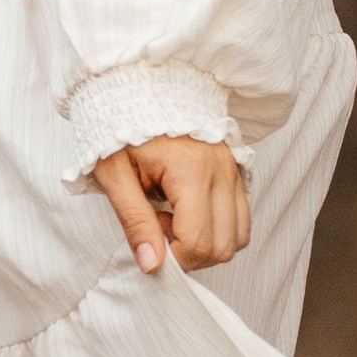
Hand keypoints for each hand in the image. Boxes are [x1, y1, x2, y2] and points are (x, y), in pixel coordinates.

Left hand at [92, 134, 248, 273]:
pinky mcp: (235, 171)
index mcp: (191, 169)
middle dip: (191, 254)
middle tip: (160, 226)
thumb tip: (153, 266)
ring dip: (208, 242)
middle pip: (223, 246)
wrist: (138, 90)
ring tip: (175, 219)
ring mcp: (232, 169)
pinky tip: (190, 213)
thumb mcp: (114, 174)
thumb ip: (134, 222)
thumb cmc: (121, 129)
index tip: (150, 235)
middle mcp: (220, 170)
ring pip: (239, 236)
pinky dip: (220, 229)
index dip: (174, 255)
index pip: (198, 242)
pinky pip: (242, 218)